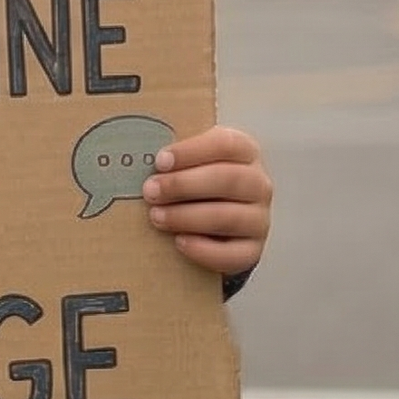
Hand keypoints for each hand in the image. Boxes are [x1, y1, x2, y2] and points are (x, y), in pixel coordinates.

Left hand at [141, 125, 270, 276]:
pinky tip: (179, 243)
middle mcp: (258, 184)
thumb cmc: (199, 186)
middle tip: (151, 191)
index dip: (192, 151)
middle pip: (228, 179)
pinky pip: (232, 254)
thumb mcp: (192, 163)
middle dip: (184, 185)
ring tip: (157, 217)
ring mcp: (258, 219)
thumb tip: (140, 157)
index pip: (226, 145)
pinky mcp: (252, 250)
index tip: (160, 161)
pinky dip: (203, 250)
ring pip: (229, 216)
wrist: (216, 226)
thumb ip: (176, 158)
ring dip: (187, 217)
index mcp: (244, 152)